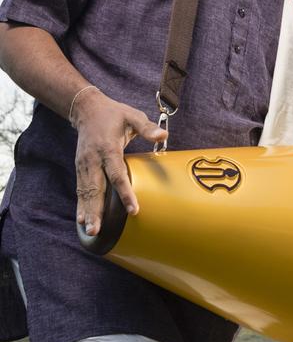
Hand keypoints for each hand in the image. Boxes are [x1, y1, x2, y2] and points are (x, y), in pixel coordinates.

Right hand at [70, 87, 167, 234]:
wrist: (87, 109)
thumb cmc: (114, 114)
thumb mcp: (132, 116)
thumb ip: (147, 128)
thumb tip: (163, 135)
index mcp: (107, 148)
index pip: (117, 174)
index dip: (125, 193)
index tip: (133, 210)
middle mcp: (93, 159)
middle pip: (95, 188)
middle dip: (96, 210)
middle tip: (98, 229)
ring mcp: (84, 165)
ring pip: (86, 192)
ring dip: (88, 212)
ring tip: (91, 231)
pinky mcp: (80, 169)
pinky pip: (81, 190)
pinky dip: (81, 206)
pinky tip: (82, 222)